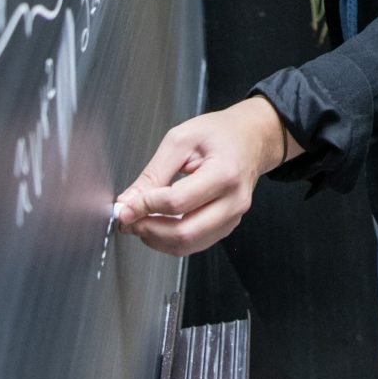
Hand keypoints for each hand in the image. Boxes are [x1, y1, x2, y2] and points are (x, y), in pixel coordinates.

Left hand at [113, 95, 290, 256]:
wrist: (252, 138)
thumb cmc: (221, 133)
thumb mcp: (181, 140)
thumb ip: (153, 173)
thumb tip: (129, 202)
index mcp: (225, 172)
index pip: (178, 202)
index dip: (146, 207)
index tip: (125, 207)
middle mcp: (234, 200)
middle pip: (184, 232)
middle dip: (148, 230)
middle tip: (128, 220)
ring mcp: (233, 216)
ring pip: (188, 245)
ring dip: (157, 239)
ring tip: (141, 222)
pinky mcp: (227, 225)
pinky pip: (195, 243)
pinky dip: (171, 240)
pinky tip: (159, 224)